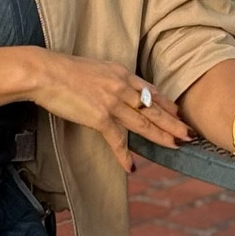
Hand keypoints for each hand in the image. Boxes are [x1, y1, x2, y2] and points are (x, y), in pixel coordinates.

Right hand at [28, 49, 191, 173]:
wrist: (45, 72)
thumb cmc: (63, 70)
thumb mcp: (94, 68)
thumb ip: (109, 79)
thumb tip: (114, 88)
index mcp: (121, 73)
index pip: (150, 90)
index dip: (166, 103)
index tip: (178, 112)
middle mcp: (121, 86)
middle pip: (154, 108)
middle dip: (173, 123)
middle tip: (189, 134)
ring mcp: (112, 102)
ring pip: (144, 123)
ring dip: (162, 136)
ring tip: (176, 146)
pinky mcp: (100, 117)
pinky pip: (117, 140)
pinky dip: (125, 156)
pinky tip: (132, 167)